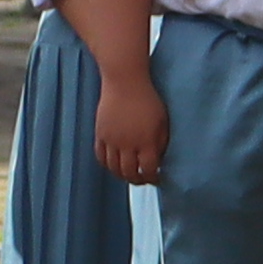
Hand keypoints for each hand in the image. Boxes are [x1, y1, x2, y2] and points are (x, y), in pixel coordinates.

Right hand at [92, 71, 167, 185]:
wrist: (125, 83)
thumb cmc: (148, 100)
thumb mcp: (163, 123)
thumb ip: (161, 143)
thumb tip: (158, 160)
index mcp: (146, 142)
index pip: (148, 170)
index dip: (153, 179)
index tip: (157, 179)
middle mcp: (127, 145)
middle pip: (129, 173)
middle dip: (137, 180)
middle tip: (142, 179)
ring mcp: (111, 140)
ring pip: (113, 168)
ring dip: (121, 175)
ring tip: (128, 174)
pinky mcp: (100, 134)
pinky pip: (100, 156)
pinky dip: (107, 164)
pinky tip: (114, 164)